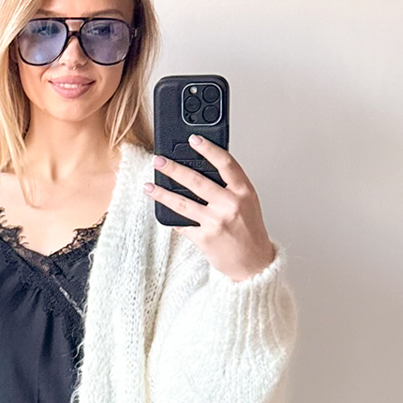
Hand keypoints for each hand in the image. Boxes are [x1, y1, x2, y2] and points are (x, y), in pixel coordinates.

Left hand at [146, 135, 276, 281]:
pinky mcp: (204, 238)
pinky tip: (161, 210)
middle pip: (197, 181)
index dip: (208, 148)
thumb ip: (231, 186)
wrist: (253, 263)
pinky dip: (171, 217)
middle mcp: (230, 205)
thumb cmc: (250, 231)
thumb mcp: (248, 202)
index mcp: (244, 192)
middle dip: (173, 169)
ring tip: (149, 186)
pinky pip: (182, 224)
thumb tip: (204, 168)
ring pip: (182, 203)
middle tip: (159, 161)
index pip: (225, 163)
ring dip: (162, 193)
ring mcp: (216, 222)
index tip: (193, 139)